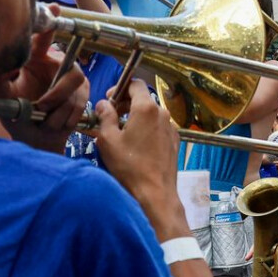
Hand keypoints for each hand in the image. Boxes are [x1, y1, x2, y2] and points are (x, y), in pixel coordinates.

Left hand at [0, 13, 88, 151]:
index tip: (55, 8)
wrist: (35, 138)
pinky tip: (51, 122)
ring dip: (57, 109)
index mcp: (36, 59)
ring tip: (42, 117)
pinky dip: (62, 119)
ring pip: (75, 92)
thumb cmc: (16, 114)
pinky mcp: (83, 96)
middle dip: (56, 94)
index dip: (50, 22)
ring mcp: (73, 81)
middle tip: (41, 107)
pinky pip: (78, 106)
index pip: (44, 38)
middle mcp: (58, 65)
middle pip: (71, 71)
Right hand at [94, 80, 187, 240]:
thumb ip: (105, 116)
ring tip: (120, 133)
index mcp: (146, 108)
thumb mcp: (108, 139)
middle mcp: (163, 114)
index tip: (109, 99)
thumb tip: (104, 104)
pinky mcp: (174, 141)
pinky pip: (158, 127)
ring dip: (135, 117)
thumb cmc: (129, 166)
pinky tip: (135, 144)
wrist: (155, 192)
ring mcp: (171, 128)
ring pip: (151, 114)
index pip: (135, 84)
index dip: (120, 87)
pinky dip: (146, 129)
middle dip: (125, 103)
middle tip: (110, 116)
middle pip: (143, 99)